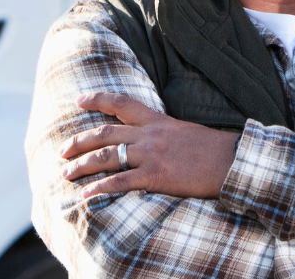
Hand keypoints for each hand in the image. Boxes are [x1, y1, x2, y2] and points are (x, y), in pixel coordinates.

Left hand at [59, 93, 240, 198]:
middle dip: (79, 142)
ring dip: (82, 166)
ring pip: (107, 158)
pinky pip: (120, 183)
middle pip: (104, 134)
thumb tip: (148, 139)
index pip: (121, 104)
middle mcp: (150, 135)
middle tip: (62, 150)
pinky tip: (86, 194)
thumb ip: (163, 133)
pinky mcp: (156, 177)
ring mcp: (151, 155)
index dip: (97, 99)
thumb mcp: (185, 131)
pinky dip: (100, 188)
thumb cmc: (213, 150)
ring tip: (66, 173)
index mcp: (157, 121)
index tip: (79, 100)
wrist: (232, 162)